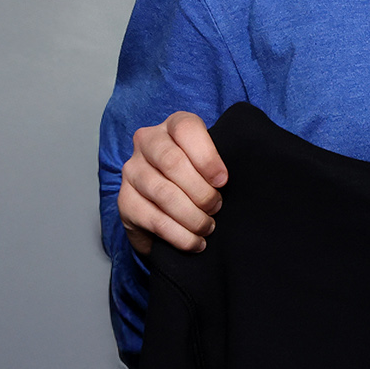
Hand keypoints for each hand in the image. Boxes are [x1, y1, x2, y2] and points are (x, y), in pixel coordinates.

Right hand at [118, 111, 226, 256]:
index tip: (223, 181)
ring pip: (163, 193)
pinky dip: (179, 235)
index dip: (207, 156)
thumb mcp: (212, 163)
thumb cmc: (199, 180)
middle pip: (172, 162)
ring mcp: (132, 171)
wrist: (168, 209)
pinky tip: (195, 242)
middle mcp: (147, 142)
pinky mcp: (125, 201)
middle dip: (201, 191)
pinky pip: (154, 220)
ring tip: (208, 227)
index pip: (186, 128)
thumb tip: (245, 173)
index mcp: (172, 126)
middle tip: (216, 208)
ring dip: (192, 216)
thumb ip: (222, 161)